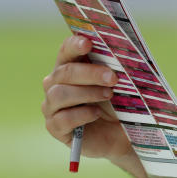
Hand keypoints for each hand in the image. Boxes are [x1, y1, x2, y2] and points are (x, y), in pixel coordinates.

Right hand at [41, 34, 133, 163]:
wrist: (121, 133)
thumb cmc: (119, 102)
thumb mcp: (121, 82)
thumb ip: (117, 67)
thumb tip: (124, 53)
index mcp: (70, 65)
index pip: (67, 50)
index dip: (75, 45)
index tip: (88, 43)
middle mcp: (55, 83)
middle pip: (65, 72)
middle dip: (90, 73)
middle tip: (113, 78)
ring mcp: (52, 106)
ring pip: (60, 94)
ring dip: (87, 93)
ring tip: (108, 95)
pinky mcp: (55, 127)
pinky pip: (62, 118)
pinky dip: (82, 114)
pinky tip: (97, 113)